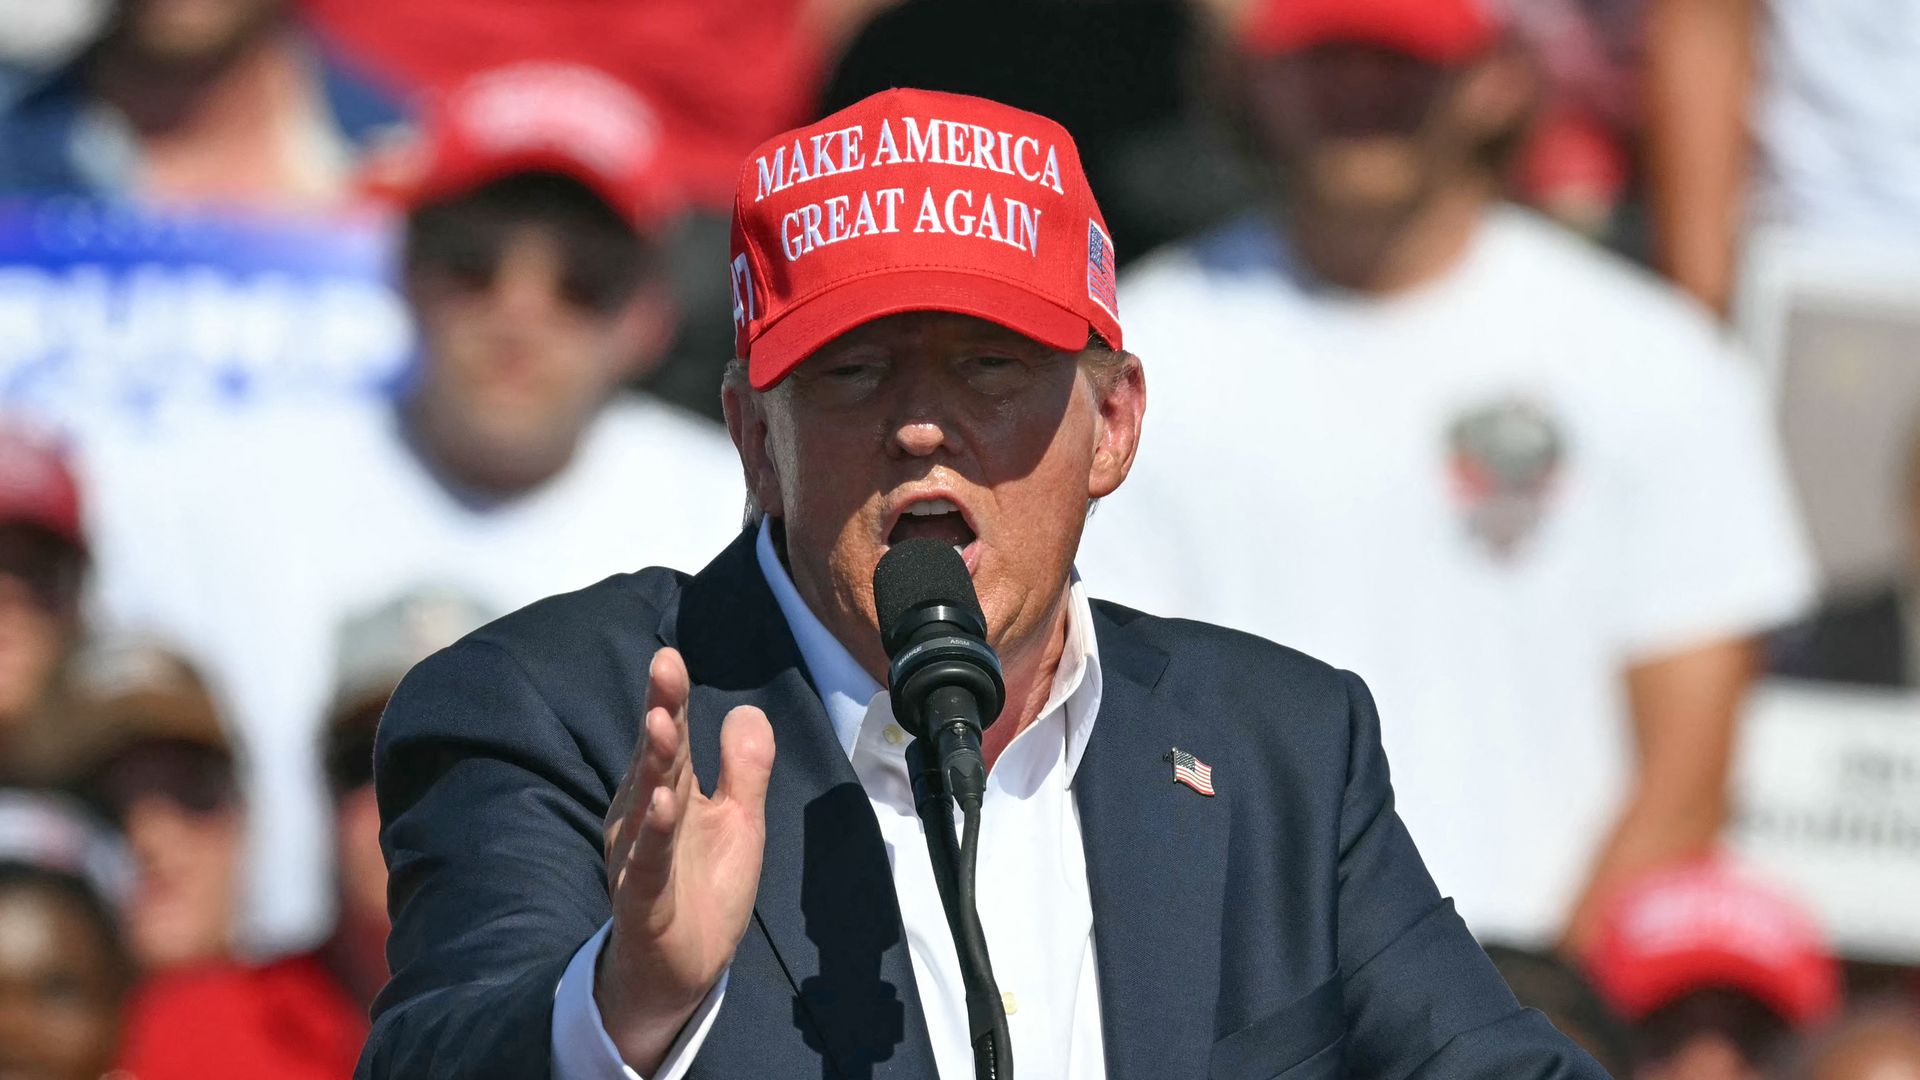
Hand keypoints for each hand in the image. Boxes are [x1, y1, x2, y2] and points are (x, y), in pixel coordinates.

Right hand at [596, 647, 774, 1070]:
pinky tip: (663, 804)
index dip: (671, 697)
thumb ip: (744, 768)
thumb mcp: (739, 821)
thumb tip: (748, 708)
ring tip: (661, 723)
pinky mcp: (644, 900)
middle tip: (665, 667)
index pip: (672, 737)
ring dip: (653, 763)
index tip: (670, 655)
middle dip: (660, 711)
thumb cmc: (704, 888)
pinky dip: (655, 834)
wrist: (684, 970)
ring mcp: (641, 857)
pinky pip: (648, 864)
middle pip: (657, 757)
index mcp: (667, 792)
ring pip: (648, 802)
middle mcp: (645, 816)